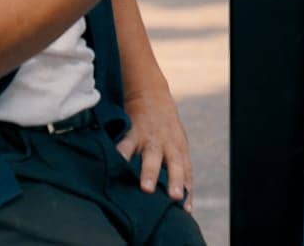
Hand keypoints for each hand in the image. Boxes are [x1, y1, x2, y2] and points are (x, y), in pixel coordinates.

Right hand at [117, 86, 193, 211]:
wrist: (150, 94)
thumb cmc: (164, 128)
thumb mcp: (174, 143)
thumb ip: (175, 167)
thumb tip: (177, 198)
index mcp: (179, 149)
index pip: (186, 172)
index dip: (187, 190)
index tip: (186, 210)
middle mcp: (168, 144)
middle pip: (174, 163)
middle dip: (174, 181)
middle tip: (174, 198)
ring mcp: (151, 137)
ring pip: (151, 155)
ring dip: (149, 171)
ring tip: (145, 188)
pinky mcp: (133, 131)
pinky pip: (126, 143)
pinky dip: (121, 154)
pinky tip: (116, 164)